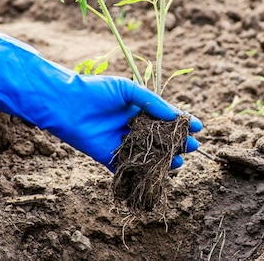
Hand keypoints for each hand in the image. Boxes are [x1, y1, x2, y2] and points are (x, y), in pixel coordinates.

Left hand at [0, 32, 201, 169]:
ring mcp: (121, 143)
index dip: (180, 123)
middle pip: (159, 138)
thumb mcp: (128, 90)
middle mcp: (130, 127)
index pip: (163, 118)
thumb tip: (175, 116)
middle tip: (192, 146)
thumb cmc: (96, 90)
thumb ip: (152, 103)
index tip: (197, 127)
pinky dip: (144, 172)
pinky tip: (158, 173)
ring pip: (147, 154)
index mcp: (136, 109)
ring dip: (164, 159)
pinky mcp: (109, 157)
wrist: (65, 103)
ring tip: (179, 161)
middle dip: (176, 143)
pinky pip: (129, 167)